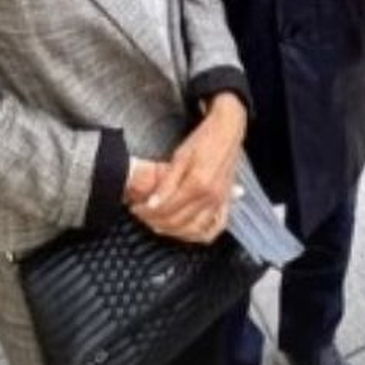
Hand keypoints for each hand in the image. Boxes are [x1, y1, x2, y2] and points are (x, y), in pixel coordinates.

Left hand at [128, 96, 245, 243]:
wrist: (228, 130)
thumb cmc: (204, 138)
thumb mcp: (180, 156)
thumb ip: (166, 183)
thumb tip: (152, 203)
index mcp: (198, 183)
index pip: (167, 208)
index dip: (147, 211)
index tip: (136, 208)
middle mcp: (211, 196)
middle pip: (178, 222)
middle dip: (156, 222)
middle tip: (142, 215)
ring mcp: (220, 201)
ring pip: (193, 230)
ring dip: (173, 231)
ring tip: (158, 222)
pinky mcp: (225, 202)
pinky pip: (214, 228)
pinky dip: (199, 234)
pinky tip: (187, 231)